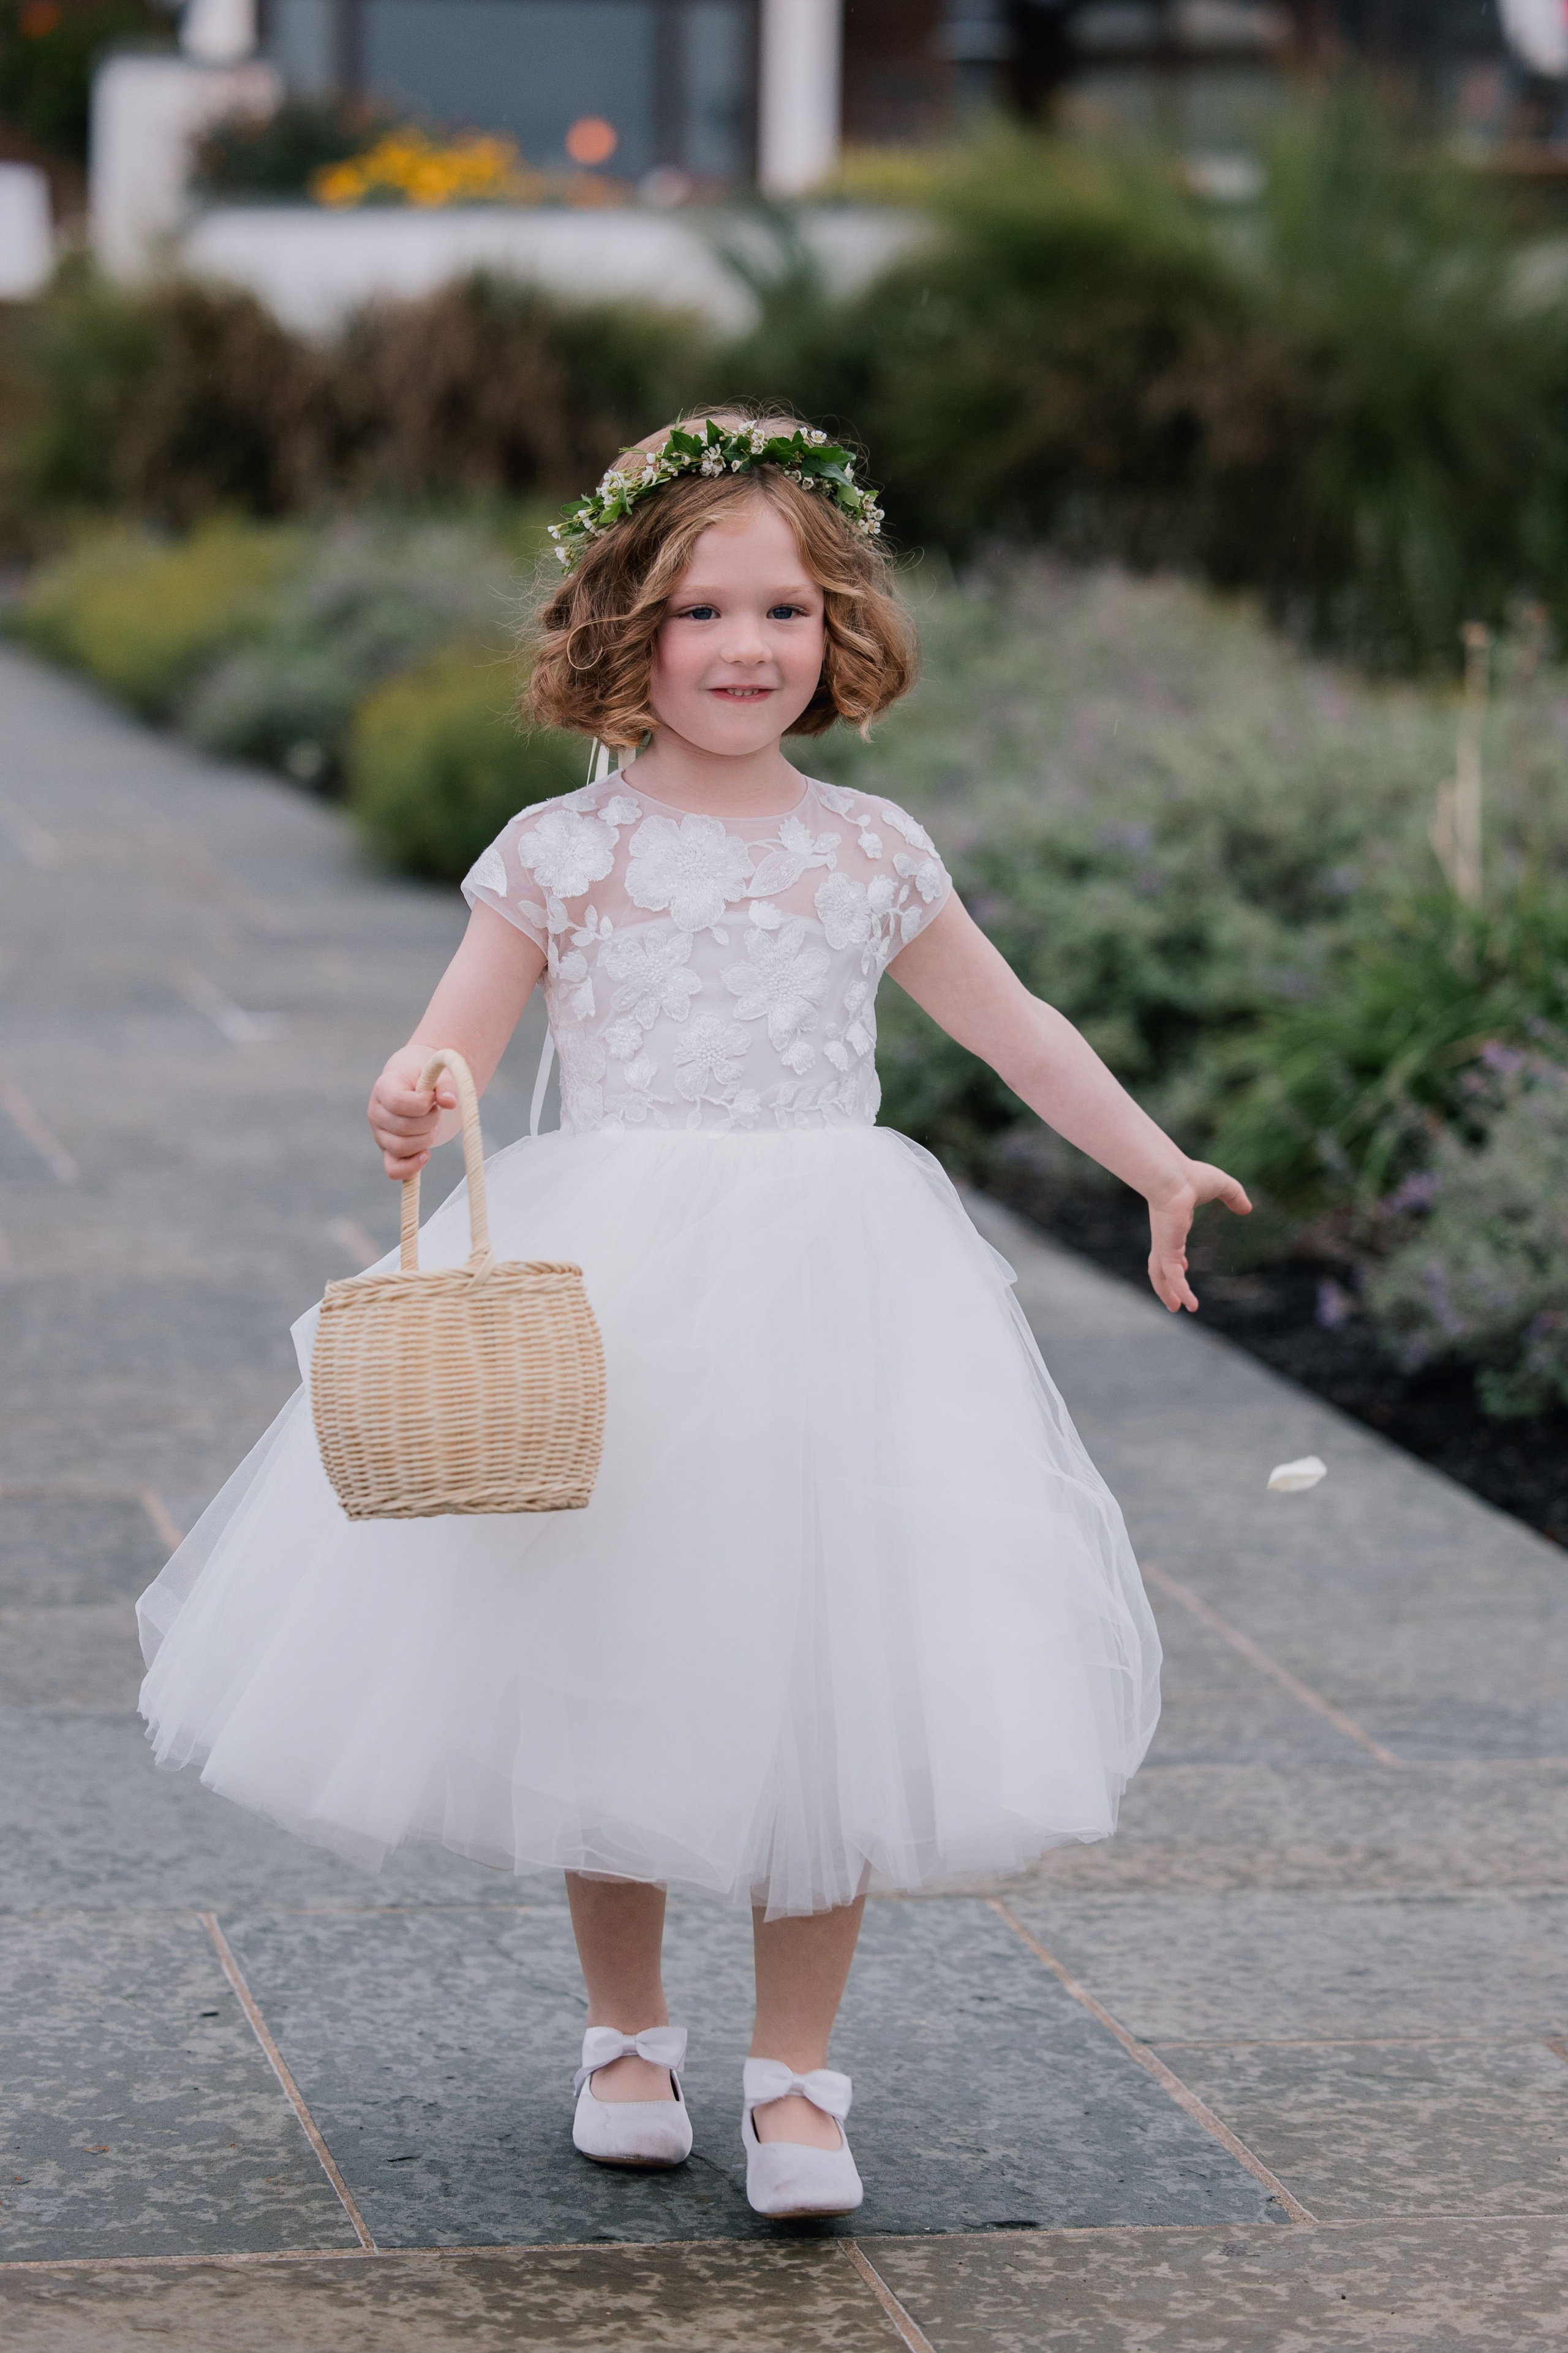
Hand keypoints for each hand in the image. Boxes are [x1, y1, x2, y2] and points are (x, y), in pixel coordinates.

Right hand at [368, 1049, 457, 1180]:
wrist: (415, 1091)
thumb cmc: (426, 1083)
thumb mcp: (436, 1076)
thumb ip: (445, 1086)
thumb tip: (450, 1102)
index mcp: (383, 1088)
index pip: (398, 1102)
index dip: (422, 1103)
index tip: (433, 1098)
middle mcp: (376, 1112)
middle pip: (403, 1127)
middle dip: (430, 1121)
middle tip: (436, 1112)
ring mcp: (379, 1135)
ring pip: (401, 1148)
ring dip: (426, 1139)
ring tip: (431, 1126)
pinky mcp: (387, 1153)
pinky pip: (394, 1170)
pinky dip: (412, 1167)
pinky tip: (426, 1155)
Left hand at [1146, 1160, 1251, 1312]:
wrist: (1172, 1177)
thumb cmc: (1191, 1176)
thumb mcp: (1221, 1186)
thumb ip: (1235, 1196)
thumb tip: (1248, 1208)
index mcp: (1173, 1224)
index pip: (1171, 1246)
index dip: (1177, 1258)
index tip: (1183, 1266)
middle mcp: (1165, 1237)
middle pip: (1161, 1267)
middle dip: (1166, 1284)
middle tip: (1173, 1300)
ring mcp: (1164, 1245)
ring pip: (1162, 1276)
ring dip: (1168, 1293)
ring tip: (1177, 1309)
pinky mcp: (1167, 1251)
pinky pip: (1174, 1278)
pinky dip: (1180, 1292)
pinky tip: (1190, 1306)